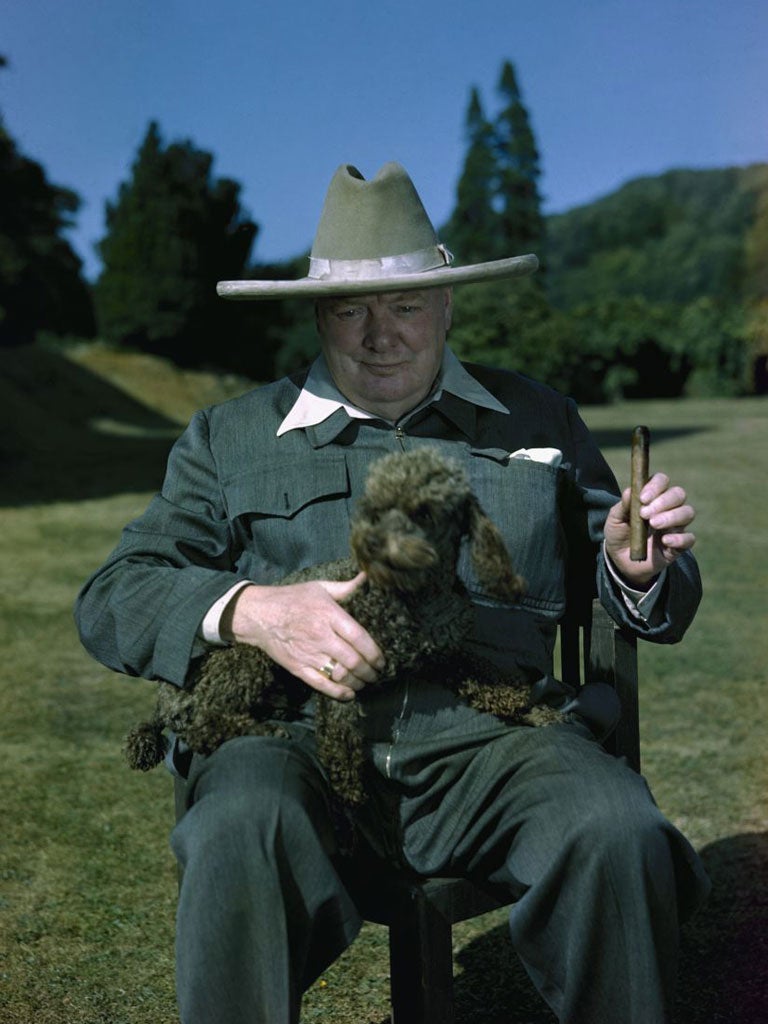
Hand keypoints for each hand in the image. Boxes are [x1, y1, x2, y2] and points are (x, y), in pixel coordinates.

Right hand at [220, 572, 384, 700]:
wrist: (258, 614)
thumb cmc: (292, 598)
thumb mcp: (319, 588)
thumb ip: (346, 587)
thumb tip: (367, 577)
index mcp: (328, 614)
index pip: (359, 637)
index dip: (375, 653)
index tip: (382, 660)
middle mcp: (321, 635)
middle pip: (353, 660)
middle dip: (370, 671)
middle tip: (377, 675)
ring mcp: (308, 653)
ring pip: (340, 675)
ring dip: (358, 682)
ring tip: (366, 683)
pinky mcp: (297, 667)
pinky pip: (321, 684)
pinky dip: (338, 692)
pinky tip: (349, 694)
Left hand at [604, 472, 695, 587]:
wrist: (620, 561)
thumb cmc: (619, 534)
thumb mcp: (615, 519)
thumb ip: (623, 506)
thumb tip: (629, 491)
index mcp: (652, 497)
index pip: (662, 481)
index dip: (655, 486)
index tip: (643, 498)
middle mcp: (667, 508)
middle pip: (678, 494)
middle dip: (663, 501)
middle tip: (645, 514)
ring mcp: (675, 526)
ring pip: (688, 512)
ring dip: (671, 516)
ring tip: (654, 524)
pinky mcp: (678, 545)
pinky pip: (689, 539)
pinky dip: (679, 538)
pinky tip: (664, 541)